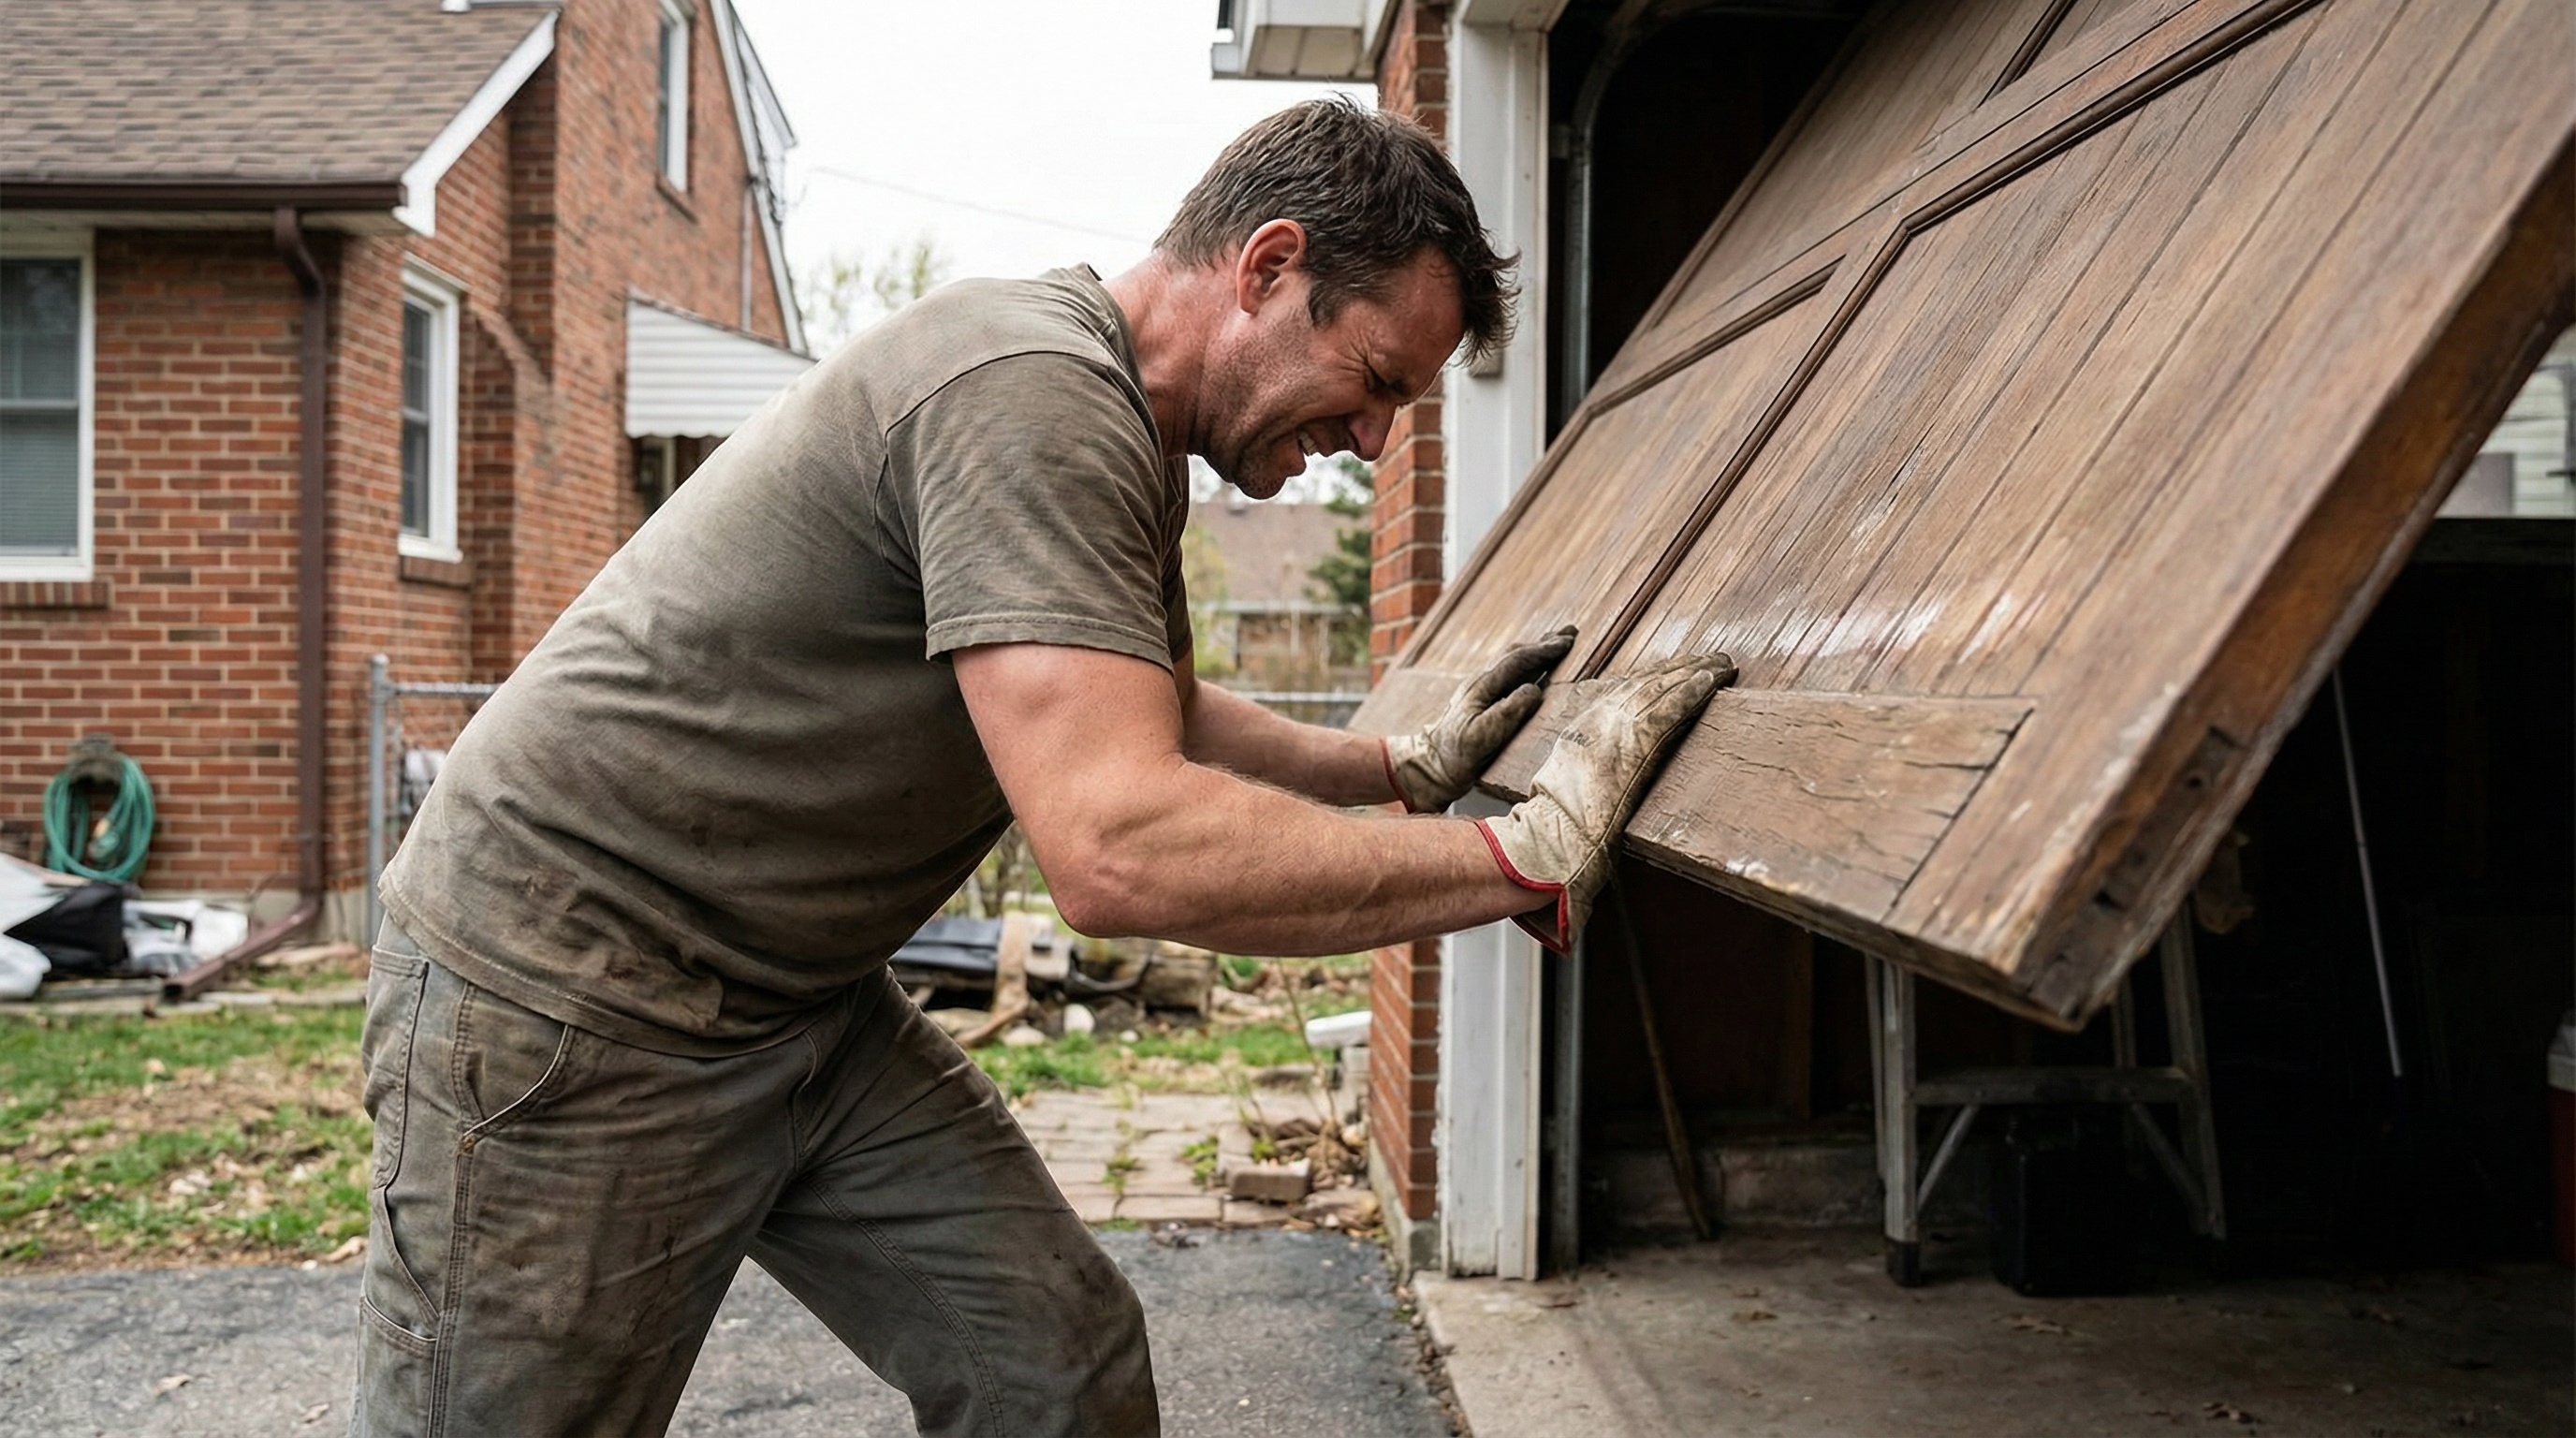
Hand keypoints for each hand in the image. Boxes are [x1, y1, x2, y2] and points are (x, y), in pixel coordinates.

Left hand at [1382, 625, 1577, 812]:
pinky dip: (1528, 669)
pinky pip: (1510, 678)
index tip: (1567, 642)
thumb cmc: (1455, 754)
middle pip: (1516, 655)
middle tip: (1570, 632)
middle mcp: (1482, 683)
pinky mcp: (1483, 704)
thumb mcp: (1482, 736)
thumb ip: (1508, 712)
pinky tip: (1536, 672)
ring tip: (1557, 644)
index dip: (1544, 650)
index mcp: (1483, 686)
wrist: (1430, 767)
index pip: (1518, 660)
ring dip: (1537, 653)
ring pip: (1513, 664)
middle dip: (1544, 643)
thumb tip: (1535, 690)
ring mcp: (1481, 692)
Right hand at [1474, 654, 1736, 951]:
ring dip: (1696, 673)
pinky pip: (1672, 709)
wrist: (1554, 834)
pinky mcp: (1638, 744)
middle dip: (1679, 669)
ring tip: (1722, 664)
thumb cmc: (1557, 824)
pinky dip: (1694, 691)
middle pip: (1646, 683)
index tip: (1675, 668)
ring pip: (1663, 689)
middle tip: (1708, 659)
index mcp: (1583, 727)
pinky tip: (1713, 679)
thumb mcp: (1566, 782)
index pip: (1624, 691)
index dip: (1654, 677)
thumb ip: (1587, 766)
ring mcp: (1619, 729)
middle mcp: (1600, 720)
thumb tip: (1605, 770)